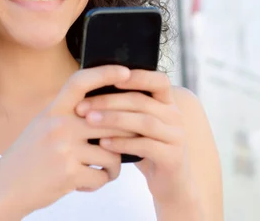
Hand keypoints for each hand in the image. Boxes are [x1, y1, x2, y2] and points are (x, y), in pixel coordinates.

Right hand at [0, 65, 135, 218]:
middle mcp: (59, 125)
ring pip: (113, 152)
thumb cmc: (27, 158)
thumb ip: (67, 115)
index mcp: (53, 110)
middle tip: (128, 144)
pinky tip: (87, 183)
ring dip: (114, 166)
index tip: (126, 72)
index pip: (81, 82)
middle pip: (111, 120)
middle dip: (126, 134)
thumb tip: (104, 107)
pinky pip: (102, 175)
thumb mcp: (42, 125)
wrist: (4, 189)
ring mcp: (64, 148)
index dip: (105, 73)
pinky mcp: (69, 173)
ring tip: (103, 170)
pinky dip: (100, 182)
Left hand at [74, 70, 197, 207]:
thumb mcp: (138, 124)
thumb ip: (125, 108)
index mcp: (167, 103)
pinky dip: (122, 143)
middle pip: (142, 101)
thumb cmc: (146, 148)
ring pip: (144, 122)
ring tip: (89, 121)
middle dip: (109, 101)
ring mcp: (176, 136)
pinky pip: (146, 146)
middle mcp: (175, 116)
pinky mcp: (173, 157)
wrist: (169, 184)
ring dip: (114, 119)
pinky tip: (103, 143)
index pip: (158, 80)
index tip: (109, 77)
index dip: (137, 76)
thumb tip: (91, 88)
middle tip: (83, 106)